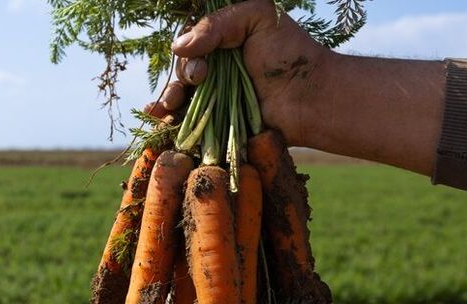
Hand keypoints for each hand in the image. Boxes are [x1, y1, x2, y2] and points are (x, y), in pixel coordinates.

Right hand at [150, 0, 330, 147]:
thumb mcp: (257, 17)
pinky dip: (168, 120)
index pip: (191, 43)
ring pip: (180, 96)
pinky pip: (188, 122)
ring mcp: (217, 98)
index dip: (188, 51)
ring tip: (170, 105)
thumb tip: (177, 47)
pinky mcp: (218, 124)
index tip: (202, 63)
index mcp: (224, 42)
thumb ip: (217, 24)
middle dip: (182, 75)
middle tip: (197, 80)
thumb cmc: (290, 54)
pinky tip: (157, 118)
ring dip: (170, 98)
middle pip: (182, 70)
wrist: (309, 98)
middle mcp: (218, 69)